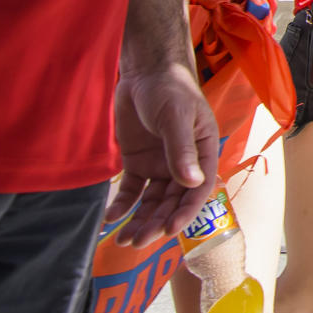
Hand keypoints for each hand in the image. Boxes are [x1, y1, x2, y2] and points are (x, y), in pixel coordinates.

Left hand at [106, 64, 218, 247]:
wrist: (145, 71)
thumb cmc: (170, 88)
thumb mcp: (177, 117)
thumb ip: (182, 150)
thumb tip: (191, 183)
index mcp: (202, 154)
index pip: (197, 190)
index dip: (185, 212)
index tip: (169, 230)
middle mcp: (183, 165)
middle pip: (172, 202)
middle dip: (157, 223)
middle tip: (137, 241)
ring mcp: (159, 166)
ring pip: (152, 202)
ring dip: (140, 220)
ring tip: (123, 240)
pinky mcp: (138, 163)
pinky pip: (131, 191)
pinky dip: (122, 205)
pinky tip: (111, 219)